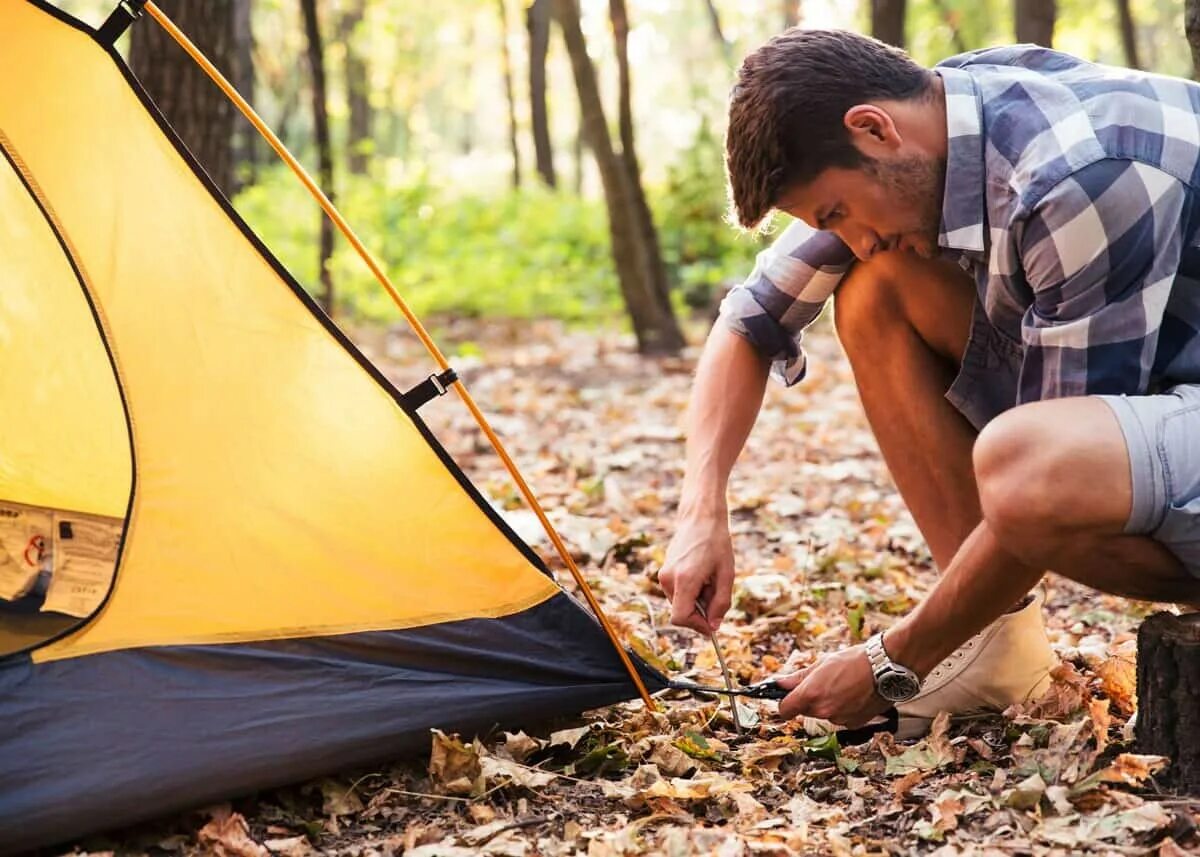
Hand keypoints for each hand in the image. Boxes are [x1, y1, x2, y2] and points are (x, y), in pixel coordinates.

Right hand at [659, 513, 734, 633]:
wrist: (700, 517)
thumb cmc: (716, 543)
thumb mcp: (726, 575)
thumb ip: (721, 603)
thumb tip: (713, 626)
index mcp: (684, 579)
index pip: (681, 617)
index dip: (697, 626)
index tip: (713, 625)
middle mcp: (669, 578)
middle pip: (681, 612)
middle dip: (700, 612)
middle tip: (717, 594)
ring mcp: (664, 574)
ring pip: (680, 603)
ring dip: (696, 601)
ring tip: (710, 581)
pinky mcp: (664, 571)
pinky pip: (677, 593)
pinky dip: (690, 592)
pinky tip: (702, 576)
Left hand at [776, 645, 889, 726]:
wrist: (885, 668)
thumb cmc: (853, 661)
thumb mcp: (821, 664)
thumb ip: (797, 677)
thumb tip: (778, 682)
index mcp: (810, 695)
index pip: (784, 710)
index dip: (785, 703)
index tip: (787, 697)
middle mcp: (822, 711)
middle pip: (805, 710)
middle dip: (809, 699)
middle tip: (823, 682)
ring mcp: (838, 720)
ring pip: (824, 714)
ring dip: (828, 704)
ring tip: (843, 685)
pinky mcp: (853, 724)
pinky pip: (841, 718)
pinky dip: (844, 709)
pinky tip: (854, 695)